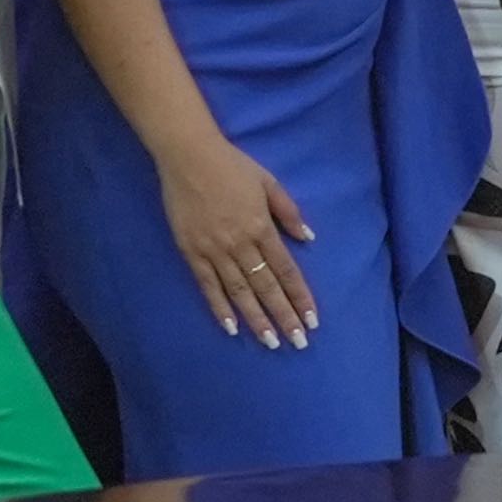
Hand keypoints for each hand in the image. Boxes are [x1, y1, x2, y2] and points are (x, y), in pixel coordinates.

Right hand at [159, 128, 318, 347]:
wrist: (189, 158)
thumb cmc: (233, 167)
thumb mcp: (269, 183)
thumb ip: (289, 212)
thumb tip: (309, 239)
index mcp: (262, 227)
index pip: (286, 270)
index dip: (300, 296)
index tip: (312, 318)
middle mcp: (241, 245)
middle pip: (266, 287)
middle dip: (284, 316)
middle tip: (298, 342)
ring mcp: (214, 251)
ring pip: (239, 293)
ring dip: (256, 319)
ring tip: (270, 342)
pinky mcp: (192, 253)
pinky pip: (208, 287)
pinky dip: (219, 308)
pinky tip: (231, 327)